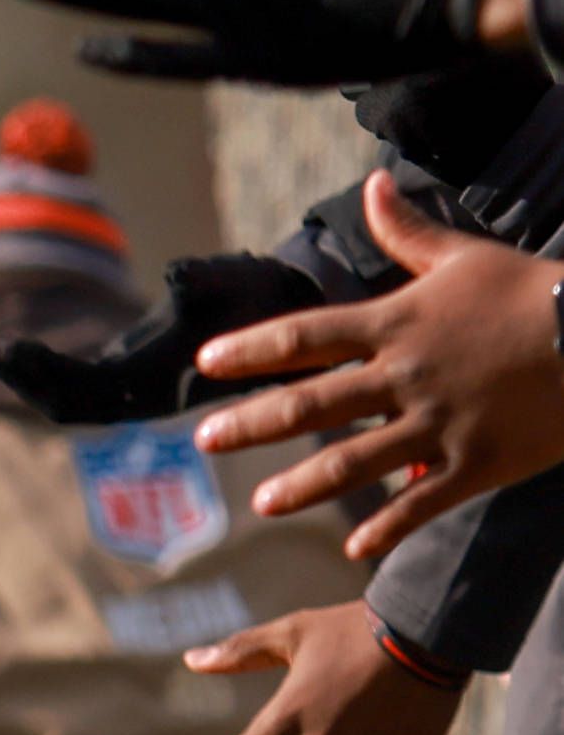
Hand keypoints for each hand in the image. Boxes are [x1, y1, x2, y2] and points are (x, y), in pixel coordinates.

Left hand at [0, 251, 329, 425]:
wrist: (287, 309)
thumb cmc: (258, 291)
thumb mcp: (233, 277)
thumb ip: (203, 278)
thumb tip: (175, 274)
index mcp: (162, 380)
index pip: (89, 388)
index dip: (46, 372)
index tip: (11, 348)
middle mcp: (145, 395)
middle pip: (67, 404)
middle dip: (23, 380)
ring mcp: (138, 390)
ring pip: (70, 401)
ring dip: (28, 380)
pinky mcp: (135, 377)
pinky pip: (80, 389)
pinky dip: (46, 374)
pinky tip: (17, 352)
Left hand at [189, 170, 563, 549]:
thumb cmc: (535, 294)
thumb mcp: (466, 257)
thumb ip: (408, 232)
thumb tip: (371, 184)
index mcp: (397, 324)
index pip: (304, 337)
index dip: (250, 350)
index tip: (207, 363)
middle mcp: (406, 376)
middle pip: (311, 404)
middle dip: (252, 425)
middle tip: (204, 441)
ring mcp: (440, 423)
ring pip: (354, 461)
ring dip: (303, 487)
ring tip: (261, 504)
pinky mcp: (479, 462)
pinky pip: (422, 502)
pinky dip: (387, 528)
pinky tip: (355, 550)